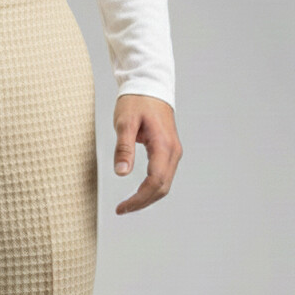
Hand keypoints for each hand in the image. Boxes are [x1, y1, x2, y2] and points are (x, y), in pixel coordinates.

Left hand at [112, 94, 182, 213]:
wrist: (150, 85)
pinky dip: (152, 188)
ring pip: (164, 184)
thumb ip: (123, 148)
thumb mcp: (124, 122)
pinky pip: (163, 175)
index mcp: (163, 145)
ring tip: (128, 204)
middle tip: (122, 209)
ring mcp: (173, 151)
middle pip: (162, 187)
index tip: (122, 207)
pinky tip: (138, 192)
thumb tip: (122, 173)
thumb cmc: (137, 101)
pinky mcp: (169, 151)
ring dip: (148, 197)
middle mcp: (173, 151)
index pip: (155, 181)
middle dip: (143, 202)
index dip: (139, 199)